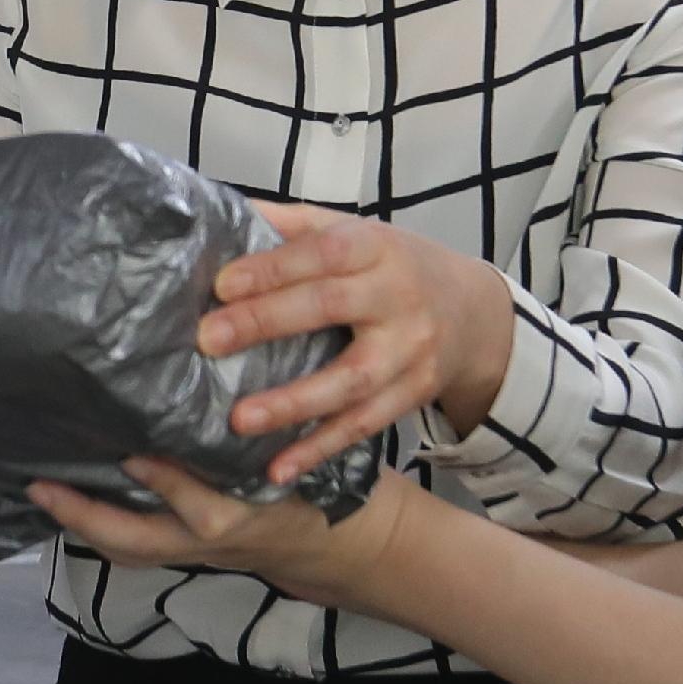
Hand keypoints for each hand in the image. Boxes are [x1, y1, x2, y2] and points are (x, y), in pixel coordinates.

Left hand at [28, 458, 420, 609]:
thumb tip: (216, 369)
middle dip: (86, 516)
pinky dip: (101, 530)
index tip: (128, 452)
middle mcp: (207, 538)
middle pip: (135, 540)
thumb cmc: (311, 484)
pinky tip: (72, 503)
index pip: (195, 504)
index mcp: (238, 513)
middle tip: (42, 486)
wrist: (330, 544)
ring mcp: (191, 551)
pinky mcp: (184, 551)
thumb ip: (258, 424)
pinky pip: (134, 548)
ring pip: (126, 549)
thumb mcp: (297, 450)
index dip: (160, 481)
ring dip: (83, 525)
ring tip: (43, 491)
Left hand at [198, 204, 516, 486]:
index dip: (273, 268)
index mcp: (376, 248)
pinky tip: (279, 468)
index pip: (323, 253)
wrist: (474, 312)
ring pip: (349, 380)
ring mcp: (409, 352)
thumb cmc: (393, 266)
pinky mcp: (412, 395)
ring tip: (240, 419)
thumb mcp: (355, 233)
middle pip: (329, 308)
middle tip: (209, 340)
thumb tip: (224, 215)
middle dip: (266, 322)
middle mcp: (397, 297)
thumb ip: (296, 227)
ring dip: (293, 403)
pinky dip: (320, 449)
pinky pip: (362, 426)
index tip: (222, 286)